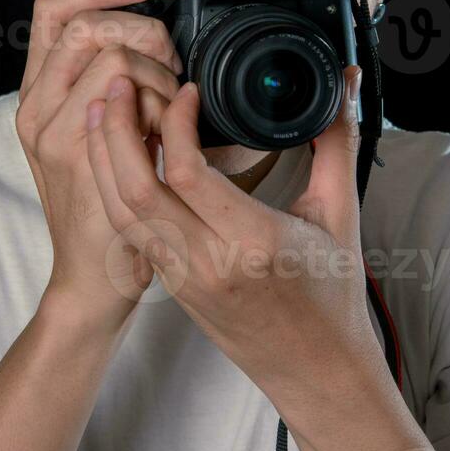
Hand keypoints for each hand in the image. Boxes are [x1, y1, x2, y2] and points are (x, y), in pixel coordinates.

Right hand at [15, 0, 183, 322]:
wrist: (93, 274)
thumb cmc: (110, 206)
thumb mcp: (105, 136)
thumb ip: (112, 88)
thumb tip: (154, 40)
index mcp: (37, 93)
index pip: (53, 7)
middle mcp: (33, 104)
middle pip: (85, 20)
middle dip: (143, 30)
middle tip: (170, 67)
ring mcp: (48, 127)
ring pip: (111, 52)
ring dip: (158, 70)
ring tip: (170, 110)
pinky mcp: (73, 149)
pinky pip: (124, 90)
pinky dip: (158, 97)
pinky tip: (169, 126)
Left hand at [83, 65, 387, 410]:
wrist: (316, 370)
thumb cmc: (332, 295)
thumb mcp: (340, 212)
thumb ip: (338, 139)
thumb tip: (345, 80)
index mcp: (252, 243)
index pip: (188, 175)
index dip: (177, 122)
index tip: (188, 91)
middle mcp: (208, 263)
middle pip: (136, 189)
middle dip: (117, 129)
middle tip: (120, 81)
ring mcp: (182, 278)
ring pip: (120, 212)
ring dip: (103, 157)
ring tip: (104, 108)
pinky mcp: (169, 284)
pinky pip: (129, 231)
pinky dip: (114, 187)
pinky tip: (119, 155)